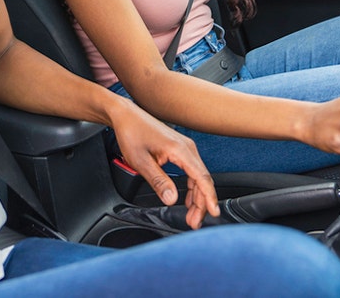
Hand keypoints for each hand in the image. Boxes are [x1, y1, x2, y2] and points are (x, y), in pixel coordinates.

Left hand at [107, 99, 219, 229]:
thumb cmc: (132, 133)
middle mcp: (187, 148)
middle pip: (203, 180)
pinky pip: (192, 171)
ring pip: (198, 177)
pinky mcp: (180, 150)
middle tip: (194, 222)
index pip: (202, 177)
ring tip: (191, 216)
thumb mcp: (141, 161)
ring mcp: (185, 148)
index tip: (213, 213)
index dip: (209, 197)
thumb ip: (158, 181)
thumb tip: (171, 199)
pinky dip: (192, 187)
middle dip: (202, 203)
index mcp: (180, 150)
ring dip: (197, 197)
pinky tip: (187, 200)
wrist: (126, 115)